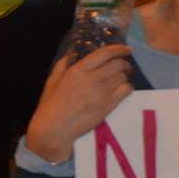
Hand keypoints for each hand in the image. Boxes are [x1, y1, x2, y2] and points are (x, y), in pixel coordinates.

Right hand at [24, 45, 134, 164]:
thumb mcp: (52, 80)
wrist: (55, 129)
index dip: (118, 49)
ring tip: (122, 78)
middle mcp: (92, 79)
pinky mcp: (107, 106)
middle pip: (117, 65)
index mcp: (78, 71)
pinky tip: (123, 89)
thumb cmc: (51, 105)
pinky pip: (125, 91)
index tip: (126, 48)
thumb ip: (62, 65)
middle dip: (124, 63)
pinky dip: (127, 88)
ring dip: (124, 76)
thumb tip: (71, 53)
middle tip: (124, 66)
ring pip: (122, 77)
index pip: (104, 54)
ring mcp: (101, 93)